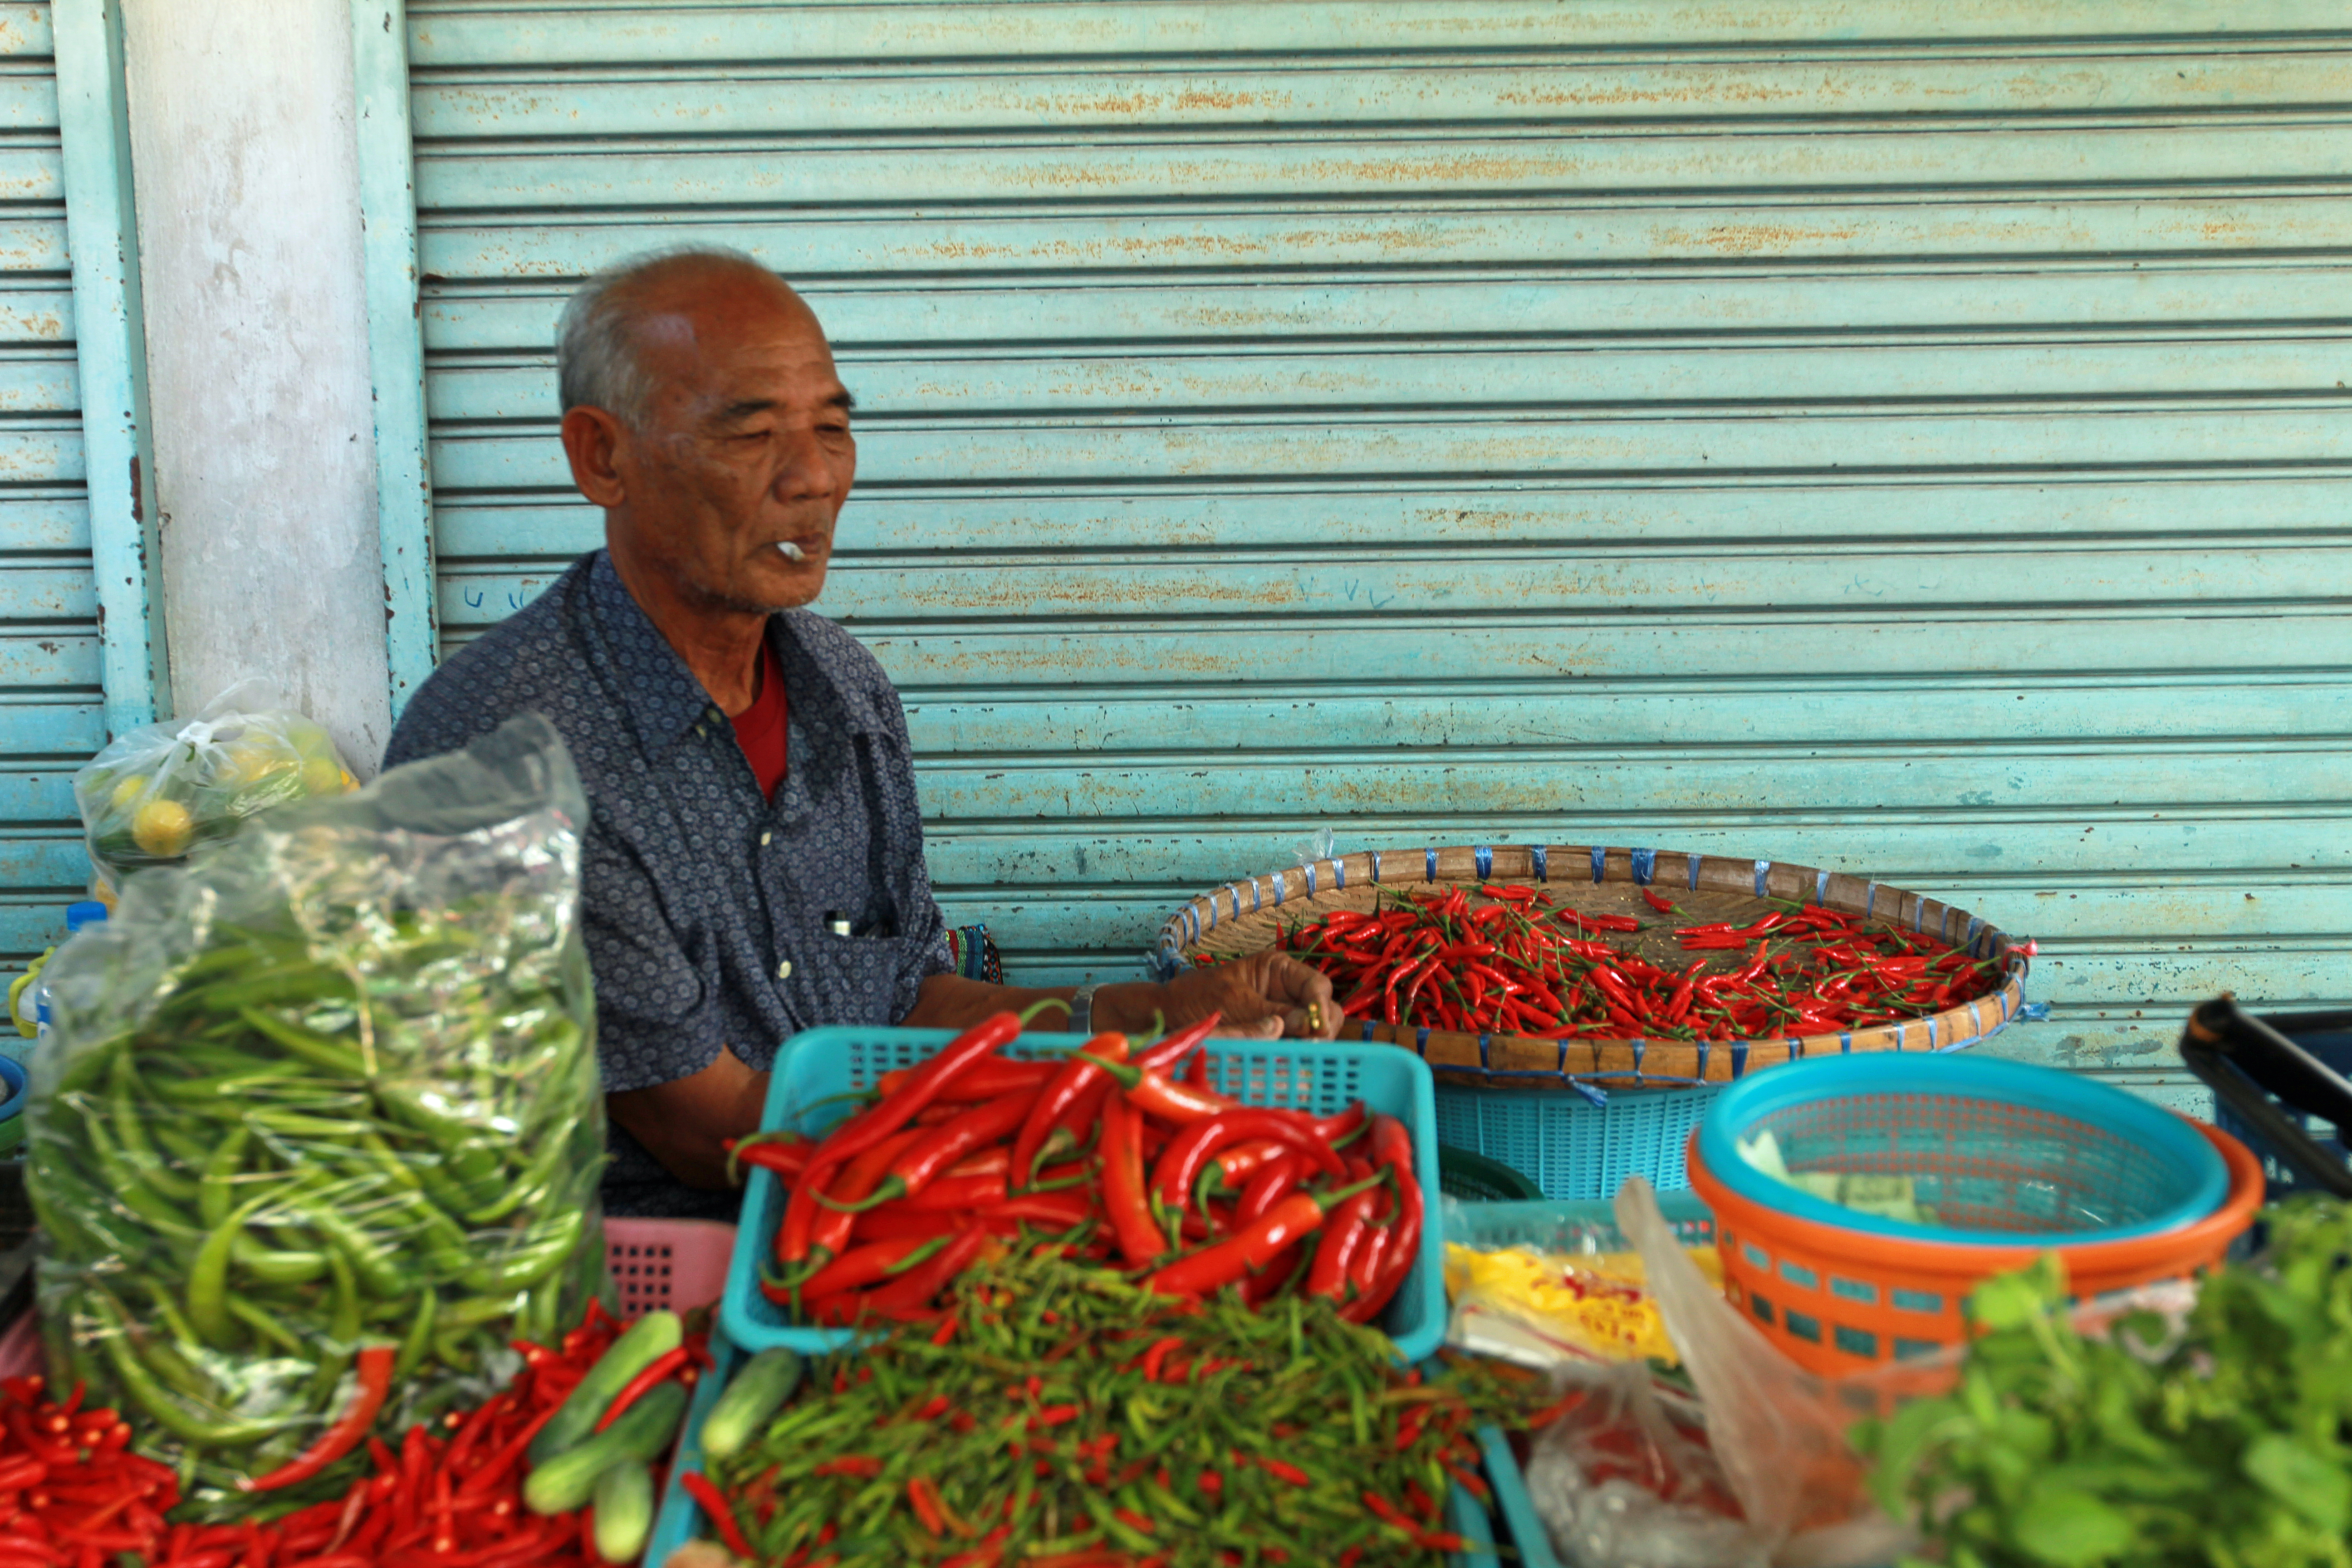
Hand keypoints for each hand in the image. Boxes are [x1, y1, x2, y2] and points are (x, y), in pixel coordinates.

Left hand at [1102, 951, 1339, 1041]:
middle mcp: (1283, 991)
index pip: (1317, 985)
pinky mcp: (1270, 1036)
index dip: (1322, 1007)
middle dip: (1319, 1028)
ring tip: (1297, 1059)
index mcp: (1277, 970)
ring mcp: (1279, 1014)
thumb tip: (1308, 1024)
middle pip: (1321, 1009)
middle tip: (1309, 1050)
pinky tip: (1287, 1064)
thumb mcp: (1233, 1004)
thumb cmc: (1193, 999)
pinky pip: (1292, 1045)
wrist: (1164, 1016)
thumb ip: (1270, 1014)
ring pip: (1310, 1030)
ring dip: (1308, 1044)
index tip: (1318, 1031)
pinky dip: (1293, 1054)